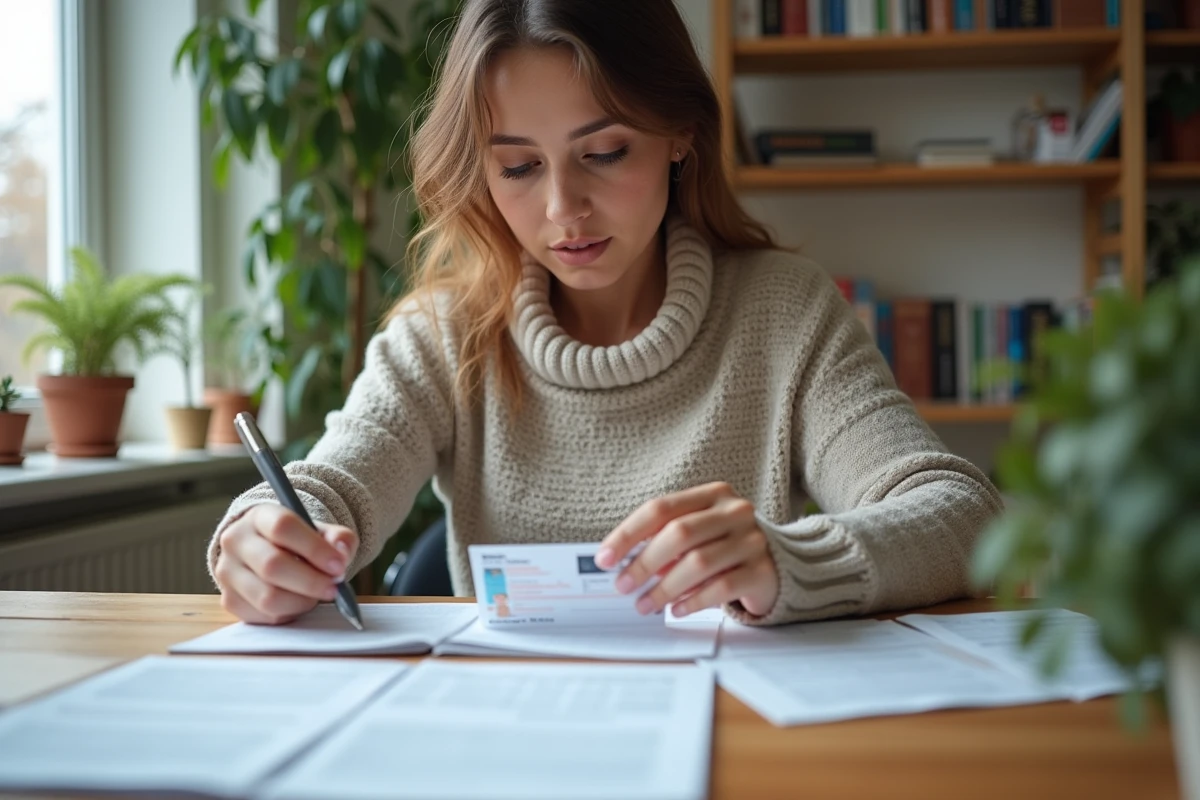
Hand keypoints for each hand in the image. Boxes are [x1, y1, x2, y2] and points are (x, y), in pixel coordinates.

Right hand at [214, 503, 358, 624]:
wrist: (267, 552)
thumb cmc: (297, 542)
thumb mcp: (320, 532)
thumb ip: (338, 538)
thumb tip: (341, 553)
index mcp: (259, 516)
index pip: (283, 527)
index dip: (314, 549)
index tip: (338, 566)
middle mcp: (236, 541)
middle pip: (272, 565)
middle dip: (311, 582)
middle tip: (334, 588)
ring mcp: (227, 572)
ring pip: (267, 597)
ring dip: (301, 601)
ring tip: (316, 595)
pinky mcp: (229, 600)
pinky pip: (263, 616)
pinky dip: (288, 614)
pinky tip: (298, 603)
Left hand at [595, 482, 778, 617]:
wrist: (779, 563)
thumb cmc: (725, 546)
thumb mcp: (697, 534)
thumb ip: (664, 541)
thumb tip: (621, 563)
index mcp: (712, 495)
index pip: (661, 508)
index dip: (628, 533)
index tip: (605, 558)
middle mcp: (734, 512)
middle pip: (679, 534)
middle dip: (644, 563)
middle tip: (623, 585)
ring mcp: (752, 540)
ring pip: (699, 563)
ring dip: (664, 588)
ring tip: (645, 604)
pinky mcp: (762, 570)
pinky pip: (721, 587)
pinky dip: (693, 600)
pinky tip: (676, 609)